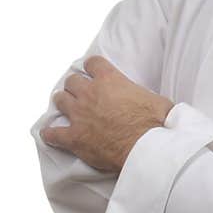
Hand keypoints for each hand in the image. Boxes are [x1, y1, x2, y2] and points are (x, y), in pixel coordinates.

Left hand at [39, 55, 174, 172]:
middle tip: (81, 92)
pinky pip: (53, 133)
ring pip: (60, 100)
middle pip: (72, 81)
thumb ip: (150, 97)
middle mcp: (90, 93)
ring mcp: (79, 115)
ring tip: (67, 108)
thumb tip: (163, 104)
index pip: (93, 63)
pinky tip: (49, 134)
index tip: (93, 71)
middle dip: (75, 85)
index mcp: (111, 81)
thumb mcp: (160, 101)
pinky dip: (50, 134)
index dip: (92, 66)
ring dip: (63, 102)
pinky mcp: (74, 137)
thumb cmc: (156, 125)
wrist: (145, 149)